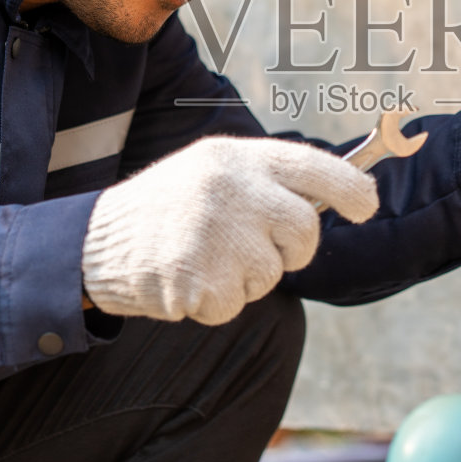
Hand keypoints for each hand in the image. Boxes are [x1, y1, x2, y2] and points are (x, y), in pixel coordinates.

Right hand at [82, 136, 378, 324]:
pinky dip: (216, 303)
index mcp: (235, 157)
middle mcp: (230, 189)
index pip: (313, 167)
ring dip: (246, 279)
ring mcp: (215, 233)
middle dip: (293, 250)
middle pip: (303, 230)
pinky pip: (237, 304)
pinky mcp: (199, 277)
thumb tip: (332, 200)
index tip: (366, 207)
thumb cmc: (165, 209)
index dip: (351, 188)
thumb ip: (264, 181)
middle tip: (259, 250)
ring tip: (204, 259)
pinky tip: (187, 281)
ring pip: (271, 273)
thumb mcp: (211, 172)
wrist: (94, 241)